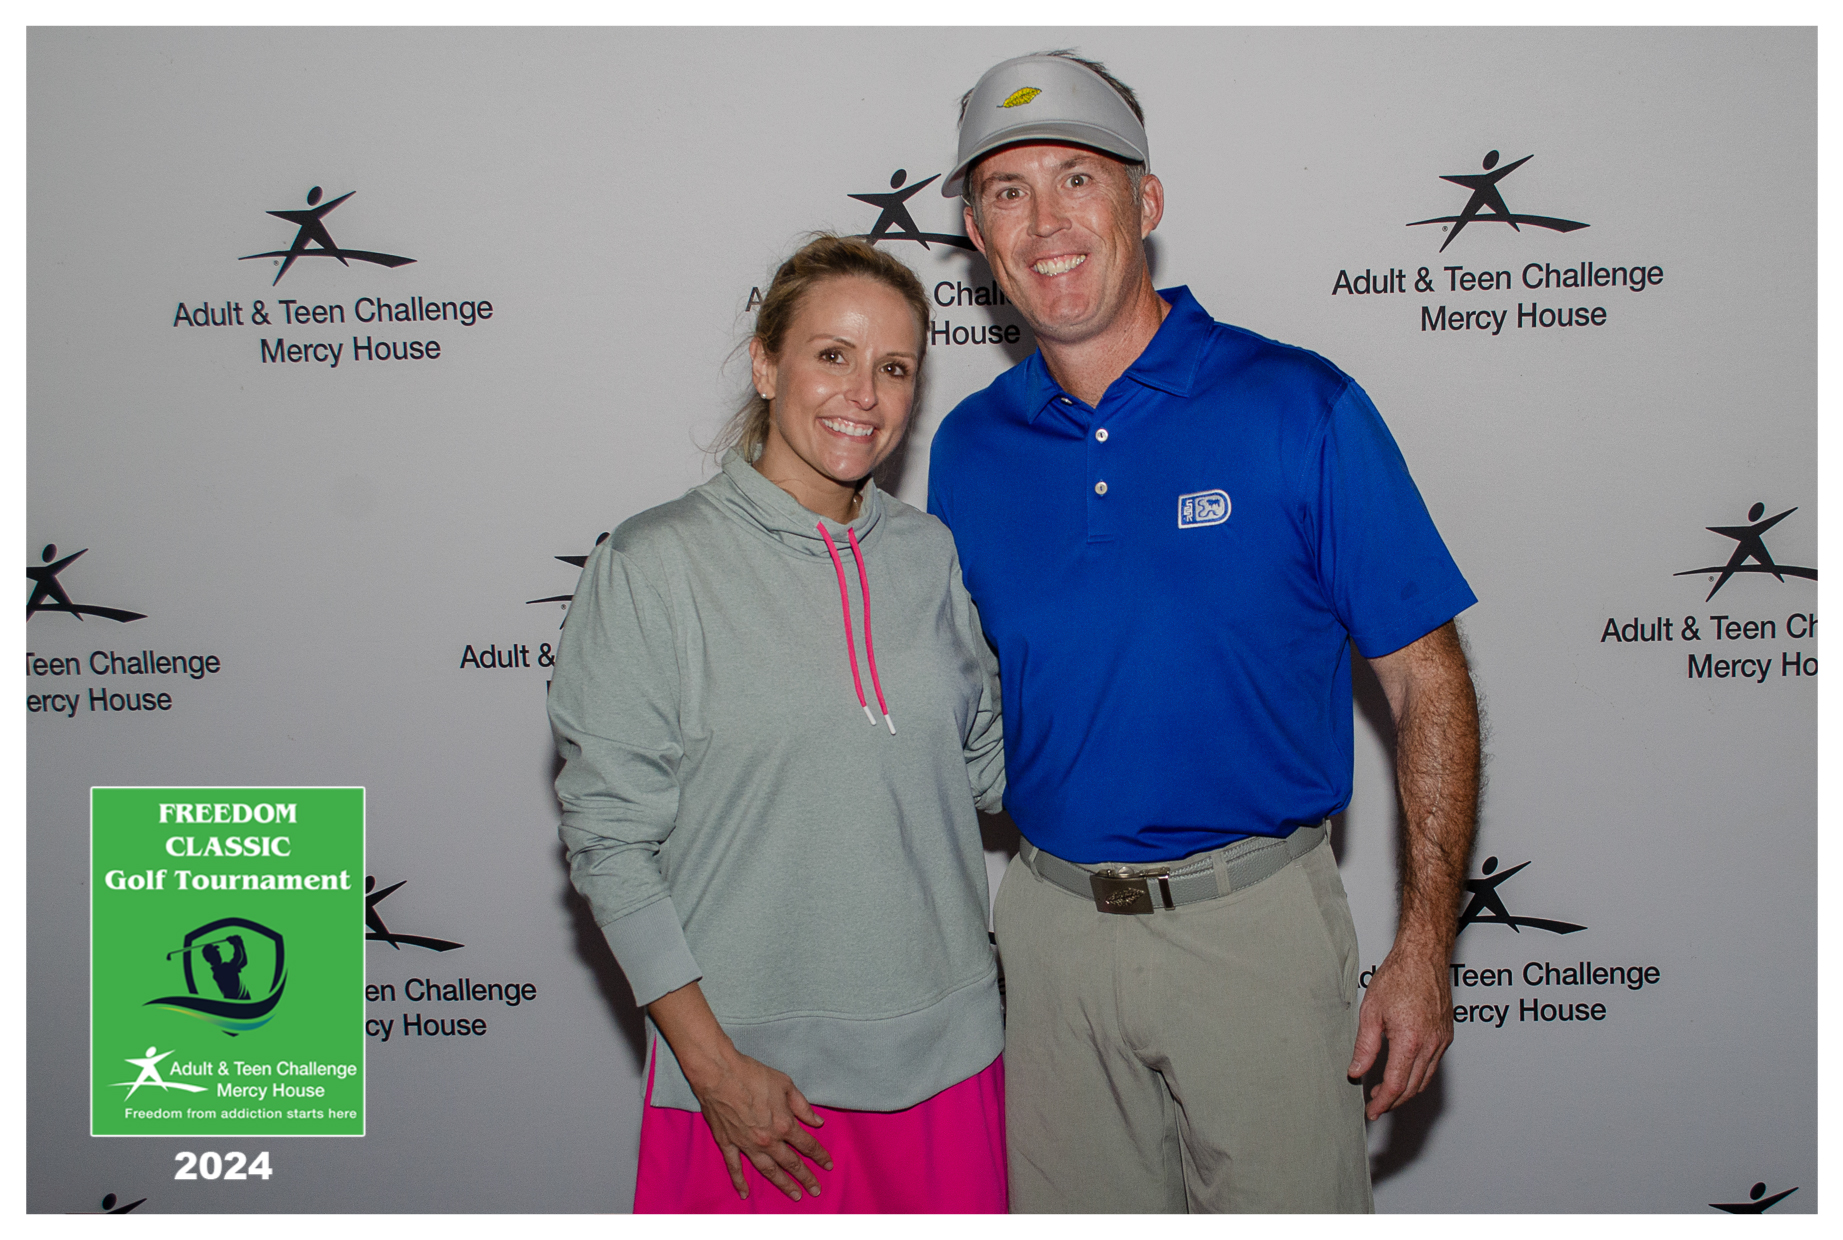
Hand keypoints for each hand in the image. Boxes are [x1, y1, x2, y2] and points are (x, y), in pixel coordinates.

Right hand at [690, 1051, 832, 1201]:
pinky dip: (740, 1181)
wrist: (719, 1073)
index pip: (807, 1145)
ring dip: (783, 1184)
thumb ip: (802, 1106)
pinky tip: (745, 1193)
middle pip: (791, 1163)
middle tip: (816, 1190)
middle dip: (805, 1177)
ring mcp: (747, 1144)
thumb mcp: (785, 1085)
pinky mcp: (727, 1143)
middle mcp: (767, 1140)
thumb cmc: (753, 1074)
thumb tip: (817, 1122)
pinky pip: (735, 1167)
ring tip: (795, 1195)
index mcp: (784, 1124)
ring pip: (768, 1170)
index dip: (820, 1155)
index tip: (828, 1164)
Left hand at [1347, 949, 1451, 1120]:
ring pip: (1425, 1079)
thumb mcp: (1371, 1011)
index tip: (1372, 1111)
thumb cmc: (1398, 976)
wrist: (1424, 957)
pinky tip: (1402, 1070)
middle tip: (1376, 1105)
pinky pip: (1433, 1065)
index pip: (1395, 1085)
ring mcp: (1442, 1041)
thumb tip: (1356, 1071)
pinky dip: (1417, 1075)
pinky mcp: (1446, 1036)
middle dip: (1393, 1101)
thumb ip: (1365, 1046)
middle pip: (1412, 1088)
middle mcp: (1431, 1044)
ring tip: (1385, 1091)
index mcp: (1410, 1040)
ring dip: (1405, 1090)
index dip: (1382, 1103)